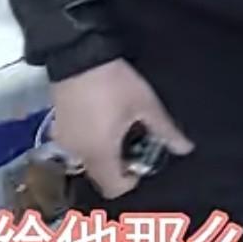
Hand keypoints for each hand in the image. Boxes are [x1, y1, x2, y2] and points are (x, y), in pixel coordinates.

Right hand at [51, 59, 193, 199]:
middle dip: (117, 166)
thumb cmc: (114, 83)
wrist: (78, 53)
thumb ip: (165, 130)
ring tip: (116, 127)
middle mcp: (78, 153)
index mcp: (101, 154)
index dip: (131, 180)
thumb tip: (186, 149)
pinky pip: (75, 145)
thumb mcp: (145, 104)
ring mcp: (63, 140)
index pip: (114, 189)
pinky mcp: (56, 125)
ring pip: (86, 160)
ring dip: (102, 153)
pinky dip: (88, 140)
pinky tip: (98, 117)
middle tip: (131, 141)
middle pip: (100, 176)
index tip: (140, 159)